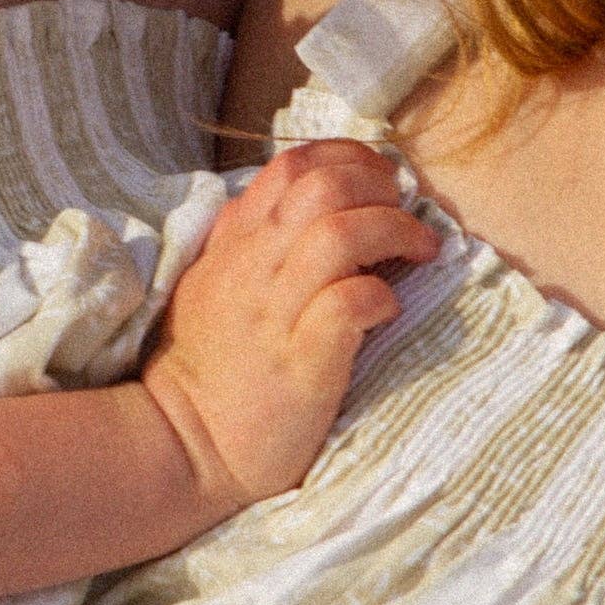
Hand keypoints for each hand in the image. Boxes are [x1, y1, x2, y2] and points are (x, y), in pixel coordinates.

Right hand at [141, 142, 434, 516]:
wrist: (185, 445)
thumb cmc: (211, 369)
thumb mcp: (213, 285)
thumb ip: (250, 240)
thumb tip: (303, 203)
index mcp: (236, 243)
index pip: (293, 165)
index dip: (349, 158)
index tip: (380, 181)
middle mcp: (253, 267)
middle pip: (322, 185)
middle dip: (380, 187)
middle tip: (407, 214)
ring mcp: (275, 313)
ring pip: (339, 234)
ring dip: (393, 231)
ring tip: (419, 251)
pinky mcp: (301, 363)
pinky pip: (347, 304)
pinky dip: (379, 297)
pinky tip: (388, 309)